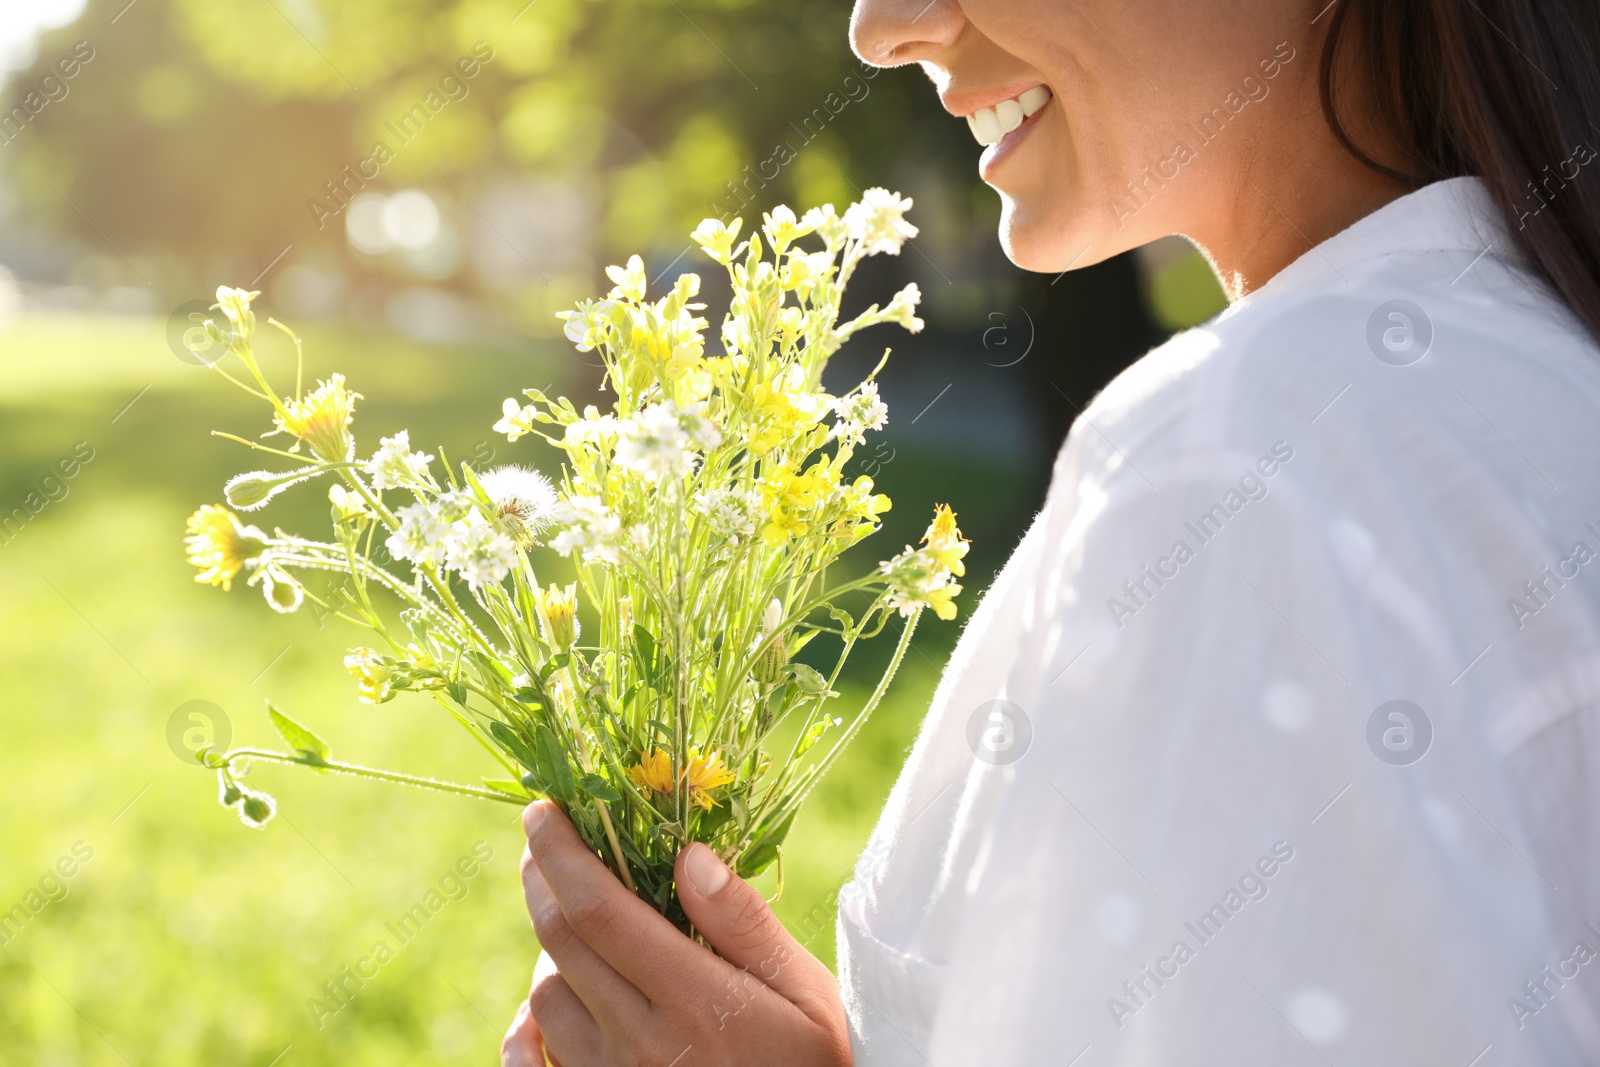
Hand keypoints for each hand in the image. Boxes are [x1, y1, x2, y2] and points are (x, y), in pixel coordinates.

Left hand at [502, 801, 852, 1066]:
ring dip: (549, 948)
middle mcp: (641, 1044)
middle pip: (560, 943)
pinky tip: (543, 1009)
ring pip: (545, 996)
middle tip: (545, 841)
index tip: (544, 810)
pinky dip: (527, 1028)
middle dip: (542, 879)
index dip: (561, 853)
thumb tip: (687, 853)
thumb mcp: (805, 995)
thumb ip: (743, 924)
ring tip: (577, 922)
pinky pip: (532, 1063)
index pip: (601, 910)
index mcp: (697, 1003)